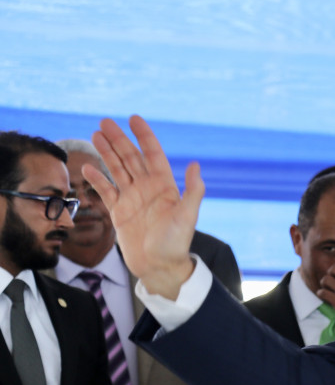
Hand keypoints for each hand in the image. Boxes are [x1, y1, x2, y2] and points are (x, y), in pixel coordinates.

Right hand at [85, 116, 201, 299]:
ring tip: (95, 135)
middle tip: (104, 122)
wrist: (159, 266)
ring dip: (106, 153)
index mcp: (164, 186)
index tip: (134, 118)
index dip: (144, 136)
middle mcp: (147, 188)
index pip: (153, 154)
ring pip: (117, 169)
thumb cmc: (176, 242)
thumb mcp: (187, 215)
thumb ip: (192, 190)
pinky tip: (87, 166)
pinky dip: (97, 179)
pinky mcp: (119, 211)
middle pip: (131, 157)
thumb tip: (195, 165)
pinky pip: (106, 191)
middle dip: (118, 139)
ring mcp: (132, 199)